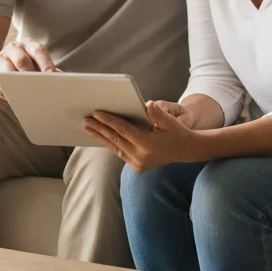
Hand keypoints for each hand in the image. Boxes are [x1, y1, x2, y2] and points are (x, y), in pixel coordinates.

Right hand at [0, 38, 56, 99]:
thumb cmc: (24, 69)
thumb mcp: (36, 65)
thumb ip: (47, 70)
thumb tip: (61, 79)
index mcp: (29, 44)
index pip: (38, 51)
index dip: (46, 63)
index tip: (51, 76)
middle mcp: (14, 48)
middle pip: (22, 60)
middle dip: (30, 75)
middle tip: (38, 87)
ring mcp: (0, 57)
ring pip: (8, 70)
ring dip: (17, 83)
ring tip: (27, 95)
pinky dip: (7, 90)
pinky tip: (14, 97)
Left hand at [83, 101, 200, 171]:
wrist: (186, 150)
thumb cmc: (177, 132)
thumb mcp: (171, 122)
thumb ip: (158, 114)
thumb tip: (148, 104)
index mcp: (147, 146)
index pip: (123, 131)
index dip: (109, 121)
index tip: (96, 113)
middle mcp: (140, 157)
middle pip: (115, 140)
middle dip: (99, 128)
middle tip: (85, 120)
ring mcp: (138, 164)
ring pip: (115, 147)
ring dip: (100, 136)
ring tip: (87, 127)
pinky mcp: (137, 166)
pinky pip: (119, 152)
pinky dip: (110, 143)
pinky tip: (100, 135)